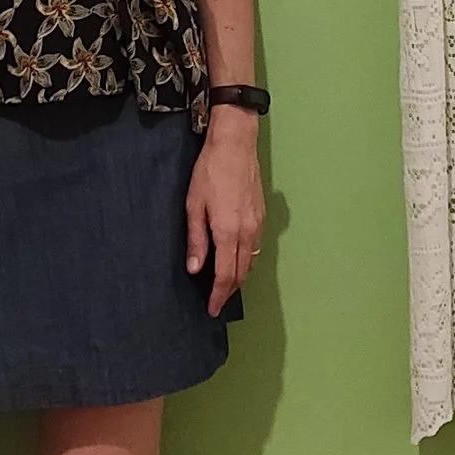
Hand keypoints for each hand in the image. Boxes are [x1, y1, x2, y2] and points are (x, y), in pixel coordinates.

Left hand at [186, 107, 264, 313]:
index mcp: (228, 232)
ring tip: (224, 285)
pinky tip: (236, 259)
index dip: (218, 295)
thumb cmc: (210, 171)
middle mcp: (247, 232)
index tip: (211, 309)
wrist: (235, 144)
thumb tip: (195, 269)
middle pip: (241, 273)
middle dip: (229, 291)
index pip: (225, 275)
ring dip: (239, 277)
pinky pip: (255, 248)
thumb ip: (196, 240)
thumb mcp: (194, 205)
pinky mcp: (261, 215)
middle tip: (216, 302)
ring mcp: (257, 224)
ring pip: (251, 261)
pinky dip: (246, 261)